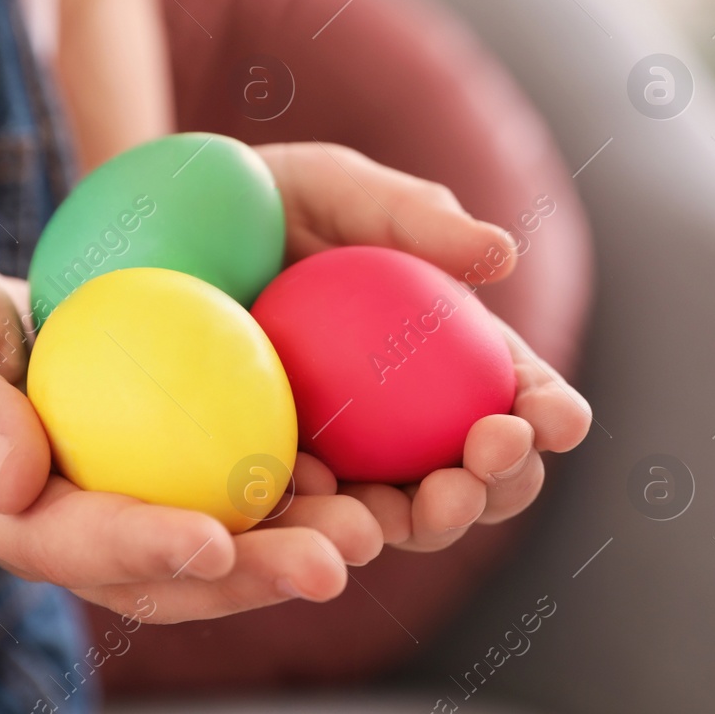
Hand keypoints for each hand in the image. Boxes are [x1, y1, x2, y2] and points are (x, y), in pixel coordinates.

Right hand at [0, 245, 382, 622]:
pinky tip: (359, 474)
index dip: (143, 548)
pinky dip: (293, 493)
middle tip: (336, 562)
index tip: (214, 544)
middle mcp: (71, 530)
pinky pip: (231, 494)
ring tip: (371, 533)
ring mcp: (121, 507)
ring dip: (292, 548)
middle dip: (252, 577)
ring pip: (215, 550)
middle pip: (166, 575)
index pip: (73, 543)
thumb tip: (14, 481)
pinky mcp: (162, 474)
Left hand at [258, 142, 592, 551]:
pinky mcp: (270, 482)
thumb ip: (417, 219)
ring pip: (400, 516)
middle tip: (478, 470)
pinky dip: (316, 516)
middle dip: (496, 488)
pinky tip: (311, 496)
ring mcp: (342, 460)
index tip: (558, 420)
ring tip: (416, 511)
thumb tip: (503, 255)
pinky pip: (300, 515)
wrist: (156, 230)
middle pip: (475, 476)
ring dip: (420, 524)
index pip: (517, 394)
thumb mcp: (340, 190)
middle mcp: (409, 422)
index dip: (548, 415)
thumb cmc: (268, 197)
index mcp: (452, 356)